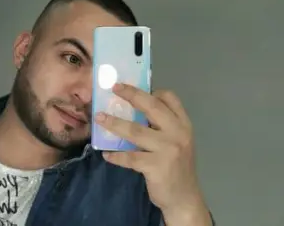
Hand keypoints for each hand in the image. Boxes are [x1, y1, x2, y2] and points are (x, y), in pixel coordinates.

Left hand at [95, 84, 210, 224]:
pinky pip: (130, 157)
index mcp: (183, 123)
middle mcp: (177, 133)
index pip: (170, 98)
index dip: (151, 90)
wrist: (184, 198)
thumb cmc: (175, 164)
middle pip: (151, 107)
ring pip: (135, 131)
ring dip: (114, 123)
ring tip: (99, 118)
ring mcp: (168, 150)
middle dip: (131, 94)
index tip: (132, 86)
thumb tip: (131, 106)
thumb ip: (161, 124)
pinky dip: (117, 155)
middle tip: (114, 88)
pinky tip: (107, 154)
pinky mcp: (157, 167)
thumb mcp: (176, 140)